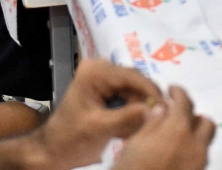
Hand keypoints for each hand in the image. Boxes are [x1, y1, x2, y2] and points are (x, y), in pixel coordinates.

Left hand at [33, 59, 163, 169]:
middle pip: (135, 82)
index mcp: (95, 72)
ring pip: (134, 92)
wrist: (52, 151)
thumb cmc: (71, 138)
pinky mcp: (106, 93)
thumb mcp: (100, 127)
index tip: (168, 108)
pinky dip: (134, 113)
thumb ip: (128, 117)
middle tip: (163, 119)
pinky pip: (128, 99)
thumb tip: (158, 109)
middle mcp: (100, 70)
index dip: (151, 91)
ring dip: (142, 109)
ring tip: (151, 125)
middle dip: (148, 101)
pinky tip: (137, 127)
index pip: (132, 76)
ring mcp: (103, 80)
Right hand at [115, 86, 215, 169]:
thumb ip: (152, 123)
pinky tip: (174, 158)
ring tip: (174, 140)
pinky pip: (199, 161)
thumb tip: (162, 110)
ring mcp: (199, 166)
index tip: (171, 90)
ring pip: (205, 144)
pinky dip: (191, 153)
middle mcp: (195, 147)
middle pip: (206, 124)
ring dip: (194, 136)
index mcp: (178, 131)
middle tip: (176, 118)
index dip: (179, 93)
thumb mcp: (134, 144)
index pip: (185, 103)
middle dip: (194, 117)